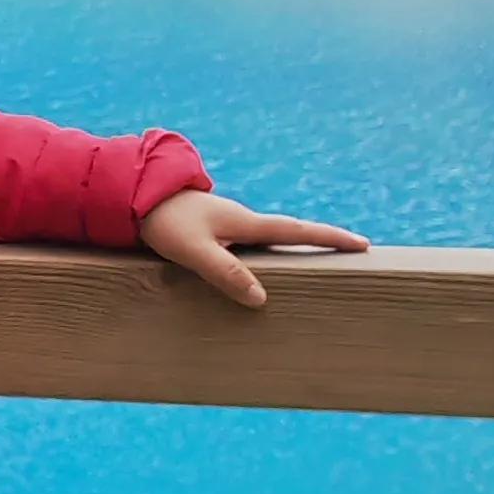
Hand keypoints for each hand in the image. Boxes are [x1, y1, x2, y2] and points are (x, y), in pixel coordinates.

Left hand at [140, 186, 367, 307]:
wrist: (131, 194)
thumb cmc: (163, 222)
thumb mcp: (194, 251)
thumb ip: (226, 273)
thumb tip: (262, 299)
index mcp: (245, 222)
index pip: (296, 231)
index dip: (329, 238)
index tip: (362, 243)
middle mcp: (242, 220)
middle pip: (289, 233)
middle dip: (320, 241)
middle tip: (351, 250)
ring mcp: (227, 223)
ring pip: (268, 239)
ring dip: (293, 247)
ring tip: (316, 264)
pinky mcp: (212, 229)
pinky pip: (249, 244)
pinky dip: (266, 254)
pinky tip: (263, 268)